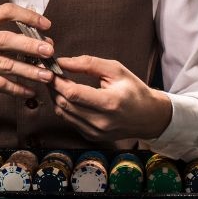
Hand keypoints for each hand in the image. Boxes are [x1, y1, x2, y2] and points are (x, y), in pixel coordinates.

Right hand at [0, 3, 56, 100]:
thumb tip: (37, 39)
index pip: (5, 11)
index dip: (27, 16)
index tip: (46, 25)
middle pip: (6, 40)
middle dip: (31, 46)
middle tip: (50, 51)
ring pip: (5, 65)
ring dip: (29, 71)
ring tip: (47, 75)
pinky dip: (16, 88)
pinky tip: (29, 91)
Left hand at [51, 55, 171, 141]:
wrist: (149, 117)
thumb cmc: (133, 90)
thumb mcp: (115, 70)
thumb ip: (88, 63)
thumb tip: (62, 61)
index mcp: (110, 103)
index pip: (73, 93)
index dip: (57, 80)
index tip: (49, 68)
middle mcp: (101, 122)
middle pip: (64, 103)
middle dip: (52, 87)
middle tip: (48, 73)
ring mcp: (96, 132)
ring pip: (63, 113)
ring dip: (55, 96)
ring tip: (55, 82)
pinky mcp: (92, 137)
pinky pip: (69, 121)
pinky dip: (63, 107)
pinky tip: (66, 96)